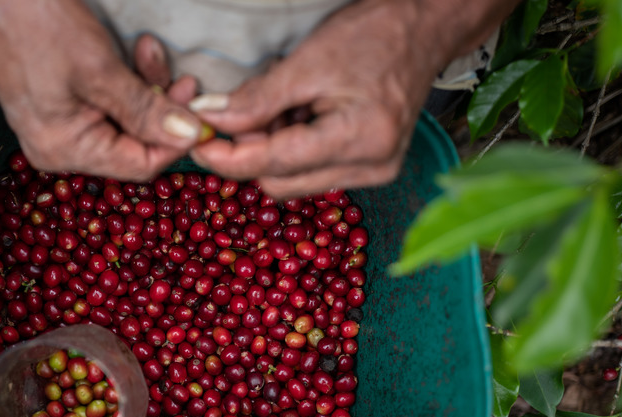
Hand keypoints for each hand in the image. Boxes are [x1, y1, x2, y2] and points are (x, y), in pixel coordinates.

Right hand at [0, 0, 201, 180]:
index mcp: (65, 150)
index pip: (140, 164)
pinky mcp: (60, 103)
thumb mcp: (100, 69)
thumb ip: (146, 109)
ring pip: (125, 120)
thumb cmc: (36, 24)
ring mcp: (58, 126)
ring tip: (150, 50)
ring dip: (147, 88)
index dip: (175, 141)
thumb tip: (188, 136)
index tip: (200, 112)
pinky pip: (107, 104)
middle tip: (184, 77)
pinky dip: (127, 82)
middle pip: (133, 143)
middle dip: (162, 108)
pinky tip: (134, 52)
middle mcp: (60, 147)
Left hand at [189, 0, 517, 198]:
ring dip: (273, 150)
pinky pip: (313, 172)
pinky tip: (302, 117)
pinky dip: (294, 149)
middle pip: (280, 181)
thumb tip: (210, 121)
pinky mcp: (372, 168)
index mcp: (360, 139)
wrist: (425, 29)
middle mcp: (372, 167)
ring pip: (293, 180)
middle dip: (251, 152)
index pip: (275, 164)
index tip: (196, 144)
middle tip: (238, 113)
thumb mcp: (308, 62)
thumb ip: (257, 101)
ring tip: (285, 106)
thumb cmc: (375, 35)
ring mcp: (375, 172)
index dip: (228, 157)